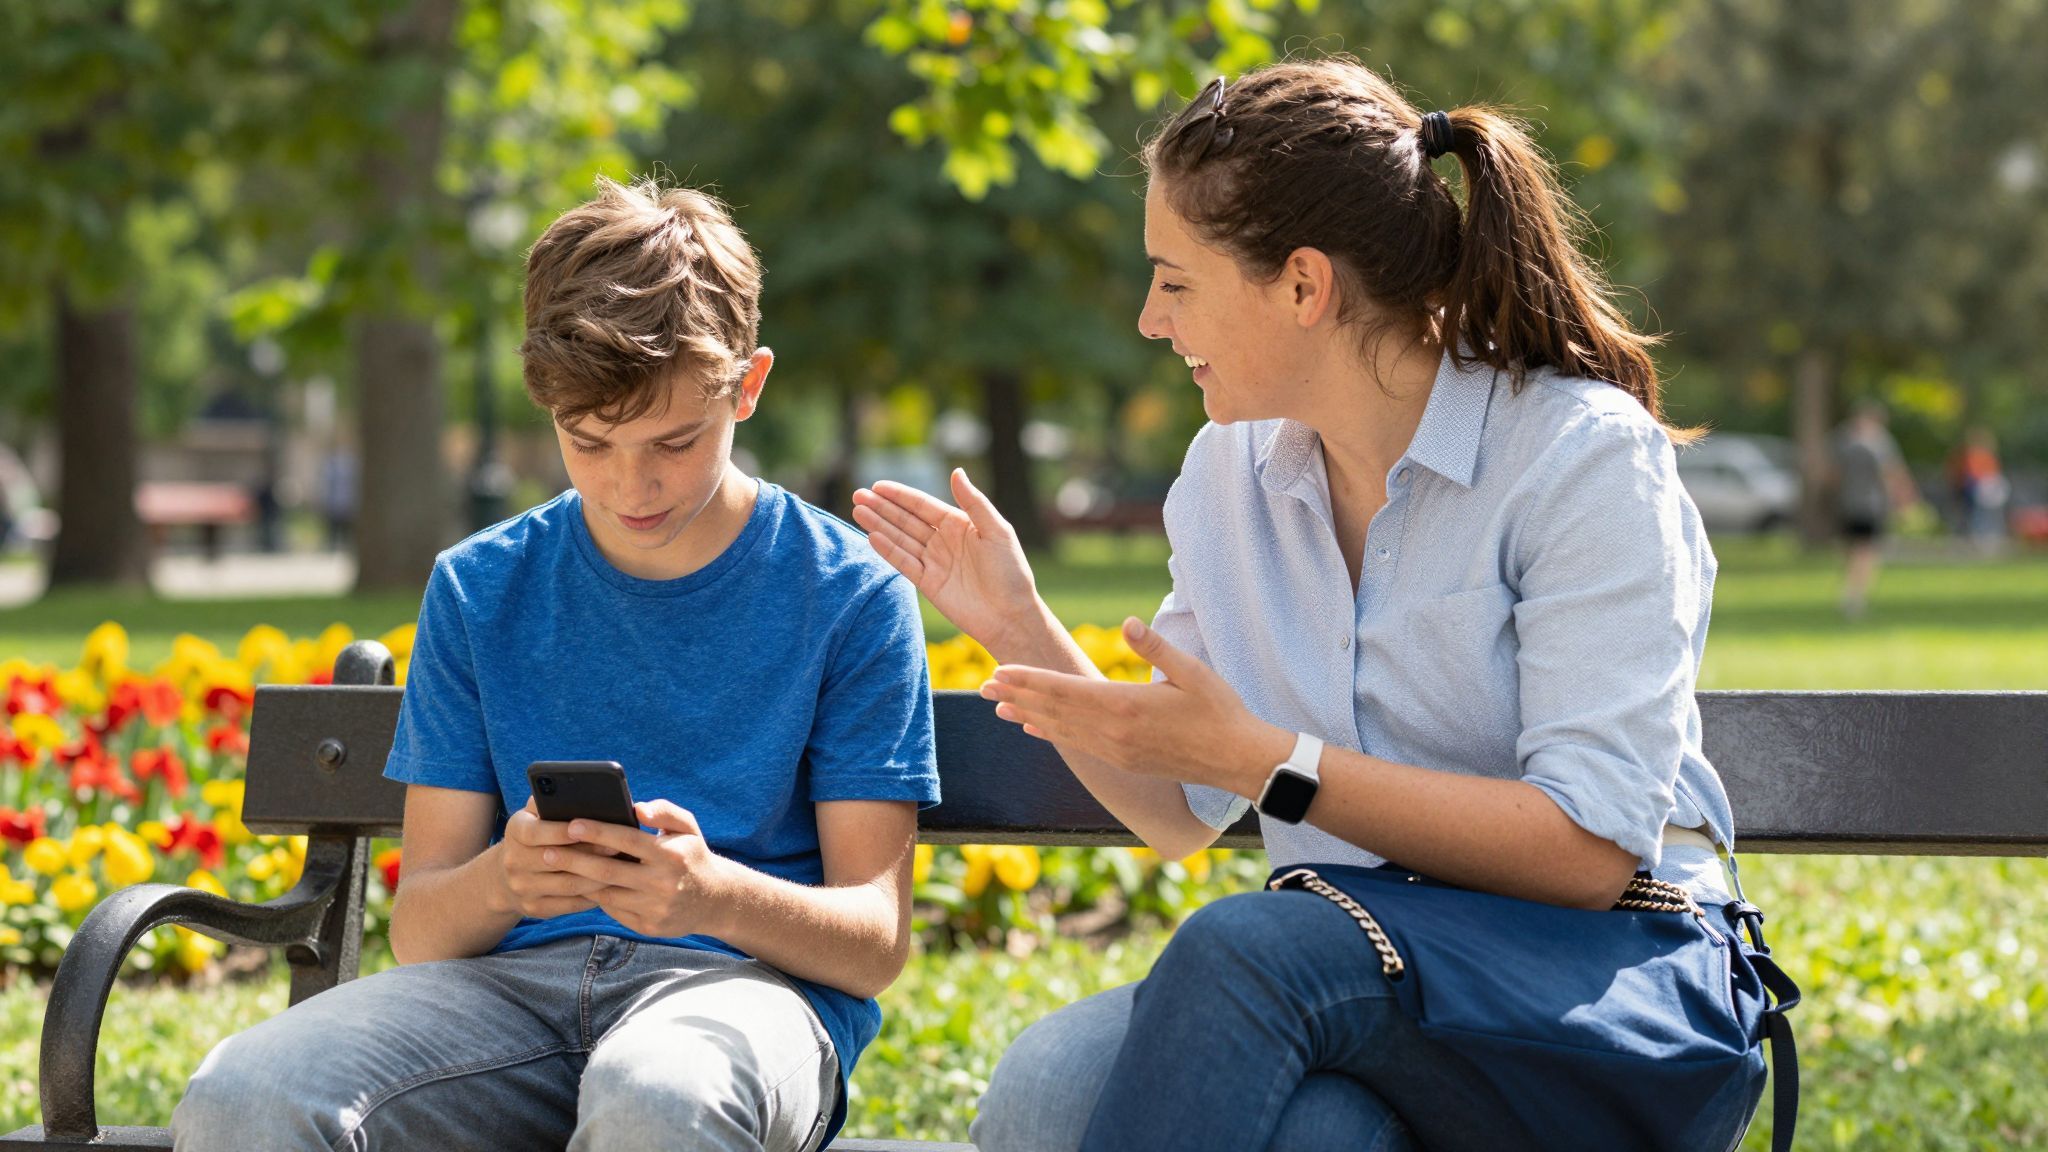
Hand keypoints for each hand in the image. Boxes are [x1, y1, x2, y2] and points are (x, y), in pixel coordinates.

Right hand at [499, 799, 608, 918]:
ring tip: (622, 867)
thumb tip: (578, 790)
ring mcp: (522, 888)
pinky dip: (593, 896)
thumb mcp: (536, 815)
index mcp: (515, 831)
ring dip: (598, 877)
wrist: (507, 876)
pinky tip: (612, 886)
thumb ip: (553, 801)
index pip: (537, 832)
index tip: (592, 827)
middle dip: (590, 853)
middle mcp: (514, 861)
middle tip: (619, 847)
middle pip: (556, 859)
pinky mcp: (534, 908)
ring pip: (568, 884)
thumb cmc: (537, 835)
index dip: (563, 831)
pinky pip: (570, 904)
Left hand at [544, 800, 734, 938]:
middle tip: (546, 852)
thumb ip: (664, 811)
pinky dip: (596, 897)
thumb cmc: (692, 856)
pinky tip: (580, 885)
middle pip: (608, 871)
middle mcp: (662, 884)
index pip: (626, 840)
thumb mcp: (688, 827)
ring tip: (556, 868)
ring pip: (606, 893)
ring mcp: (654, 909)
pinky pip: (613, 910)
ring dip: (579, 881)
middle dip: (574, 860)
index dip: (597, 831)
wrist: (715, 900)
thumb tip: (637, 808)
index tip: (571, 824)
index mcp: (670, 855)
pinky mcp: (648, 927)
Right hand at [851, 469, 1042, 651]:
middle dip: (882, 507)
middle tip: (858, 495)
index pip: (923, 505)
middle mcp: (944, 541)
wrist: (1011, 616)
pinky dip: (888, 550)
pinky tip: (872, 536)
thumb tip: (956, 471)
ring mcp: (934, 562)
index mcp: (960, 524)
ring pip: (901, 539)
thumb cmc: (1011, 572)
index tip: (877, 486)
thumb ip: (975, 502)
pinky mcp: (928, 583)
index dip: (900, 495)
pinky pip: (904, 562)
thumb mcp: (997, 531)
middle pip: (907, 520)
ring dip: (879, 525)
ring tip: (857, 510)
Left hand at [979, 617, 1286, 794]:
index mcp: (1125, 706)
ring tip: (998, 707)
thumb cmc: (1220, 710)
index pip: (1064, 690)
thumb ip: (1155, 647)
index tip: (999, 671)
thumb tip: (1127, 622)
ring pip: (1061, 731)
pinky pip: (1077, 746)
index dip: (1028, 681)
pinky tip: (1035, 728)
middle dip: (1016, 697)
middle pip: (1053, 711)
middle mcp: (1113, 732)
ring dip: (1027, 717)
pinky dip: (1052, 735)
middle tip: (981, 687)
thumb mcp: (1192, 671)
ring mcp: (1117, 751)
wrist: (1238, 760)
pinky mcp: (1124, 761)